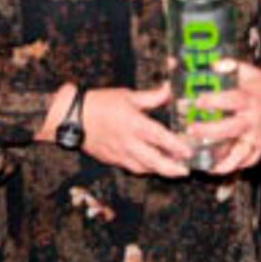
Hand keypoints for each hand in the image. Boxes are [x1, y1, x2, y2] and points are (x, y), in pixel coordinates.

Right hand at [39, 83, 194, 177]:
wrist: (72, 117)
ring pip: (142, 168)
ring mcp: (119, 153)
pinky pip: (130, 167)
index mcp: (134, 123)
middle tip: (185, 171)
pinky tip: (151, 167)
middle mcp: (128, 141)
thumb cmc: (99, 103)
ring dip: (159, 171)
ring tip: (172, 170)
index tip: (188, 152)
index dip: (176, 146)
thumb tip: (168, 91)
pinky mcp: (111, 159)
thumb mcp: (127, 95)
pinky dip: (143, 169)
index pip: (160, 137)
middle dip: (171, 168)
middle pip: (153, 160)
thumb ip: (151, 97)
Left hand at [185, 59, 260, 174]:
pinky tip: (217, 169)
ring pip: (240, 153)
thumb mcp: (248, 71)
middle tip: (191, 130)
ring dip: (222, 160)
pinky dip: (233, 167)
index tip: (198, 100)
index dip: (215, 100)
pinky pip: (248, 162)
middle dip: (210, 132)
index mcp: (251, 99)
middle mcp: (254, 120)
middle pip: (231, 129)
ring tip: (203, 164)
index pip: (233, 100)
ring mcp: (258, 136)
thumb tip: (213, 65)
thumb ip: (229, 66)